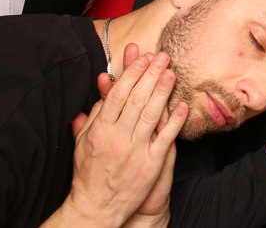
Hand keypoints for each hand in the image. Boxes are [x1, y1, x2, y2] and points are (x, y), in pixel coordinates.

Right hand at [60, 50, 187, 226]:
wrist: (96, 208)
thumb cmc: (88, 174)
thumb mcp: (83, 143)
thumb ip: (93, 117)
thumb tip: (101, 92)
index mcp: (100, 131)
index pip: (117, 95)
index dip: (131, 74)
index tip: (142, 58)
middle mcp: (117, 138)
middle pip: (136, 99)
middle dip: (150, 75)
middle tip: (162, 57)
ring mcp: (136, 151)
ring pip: (151, 115)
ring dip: (163, 91)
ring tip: (171, 73)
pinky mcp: (151, 164)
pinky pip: (166, 138)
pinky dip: (175, 121)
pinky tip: (182, 105)